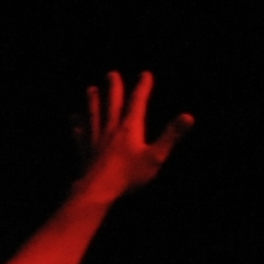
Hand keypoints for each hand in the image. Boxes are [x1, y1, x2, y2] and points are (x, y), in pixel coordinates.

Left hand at [70, 70, 192, 199]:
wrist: (98, 190)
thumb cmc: (128, 175)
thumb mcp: (155, 156)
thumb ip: (171, 135)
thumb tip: (189, 116)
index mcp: (129, 128)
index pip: (137, 102)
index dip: (142, 87)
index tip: (145, 74)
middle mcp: (111, 129)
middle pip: (112, 104)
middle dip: (113, 88)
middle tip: (111, 74)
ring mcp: (96, 140)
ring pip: (94, 115)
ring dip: (92, 102)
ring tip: (90, 90)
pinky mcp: (86, 152)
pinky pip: (81, 135)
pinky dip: (78, 126)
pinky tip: (74, 119)